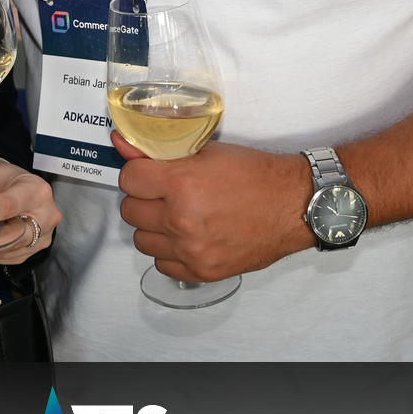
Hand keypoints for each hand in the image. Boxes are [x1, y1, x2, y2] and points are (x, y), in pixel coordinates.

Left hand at [114, 135, 311, 281]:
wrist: (291, 206)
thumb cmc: (255, 176)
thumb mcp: (207, 152)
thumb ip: (159, 150)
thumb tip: (121, 142)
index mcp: (181, 183)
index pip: (128, 179)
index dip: (138, 174)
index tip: (149, 175)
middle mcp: (182, 219)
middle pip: (130, 210)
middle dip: (144, 200)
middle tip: (165, 195)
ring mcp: (191, 249)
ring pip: (142, 240)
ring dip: (154, 228)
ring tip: (176, 217)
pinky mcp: (202, 271)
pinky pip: (162, 264)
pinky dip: (169, 252)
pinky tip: (187, 238)